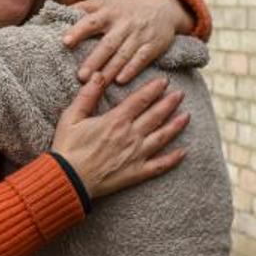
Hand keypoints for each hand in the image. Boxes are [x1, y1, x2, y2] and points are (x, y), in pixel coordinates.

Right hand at [51, 73, 188, 198]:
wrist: (68, 180)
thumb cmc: (67, 148)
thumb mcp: (71, 117)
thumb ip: (87, 95)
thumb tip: (99, 75)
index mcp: (116, 120)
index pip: (140, 100)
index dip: (153, 89)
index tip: (164, 81)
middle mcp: (130, 136)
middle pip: (155, 115)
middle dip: (169, 103)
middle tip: (181, 94)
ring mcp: (136, 155)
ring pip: (162, 137)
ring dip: (176, 126)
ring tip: (187, 116)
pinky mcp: (136, 173)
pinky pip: (159, 165)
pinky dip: (173, 159)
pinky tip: (184, 152)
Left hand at [62, 0, 193, 85]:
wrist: (164, 5)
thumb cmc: (127, 6)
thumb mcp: (107, 0)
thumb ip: (85, 7)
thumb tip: (59, 12)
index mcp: (109, 12)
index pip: (91, 21)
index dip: (78, 30)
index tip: (65, 41)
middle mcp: (124, 24)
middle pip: (107, 44)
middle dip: (94, 60)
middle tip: (80, 76)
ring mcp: (139, 35)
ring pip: (123, 54)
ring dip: (110, 69)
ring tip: (96, 82)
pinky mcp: (153, 45)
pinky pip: (141, 59)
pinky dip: (131, 70)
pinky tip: (121, 81)